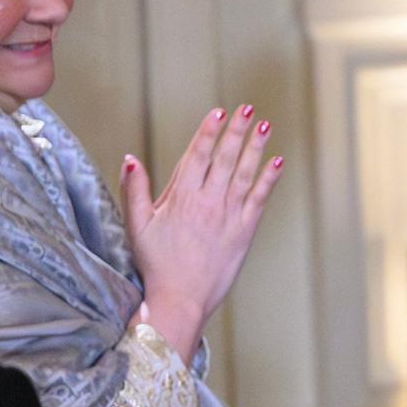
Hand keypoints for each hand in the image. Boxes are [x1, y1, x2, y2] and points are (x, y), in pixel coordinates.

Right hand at [122, 106, 283, 358]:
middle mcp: (208, 201)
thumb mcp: (137, 226)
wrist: (180, 298)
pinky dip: (269, 178)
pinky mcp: (245, 230)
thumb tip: (129, 159)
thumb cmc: (156, 264)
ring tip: (265, 125)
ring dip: (256, 147)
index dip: (208, 132)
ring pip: (245, 172)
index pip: (197, 155)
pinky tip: (278, 160)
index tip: (218, 112)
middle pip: (225, 157)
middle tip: (248, 108)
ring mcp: (229, 214)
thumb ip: (135, 191)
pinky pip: (260, 198)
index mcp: (181, 197)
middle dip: (237, 131)